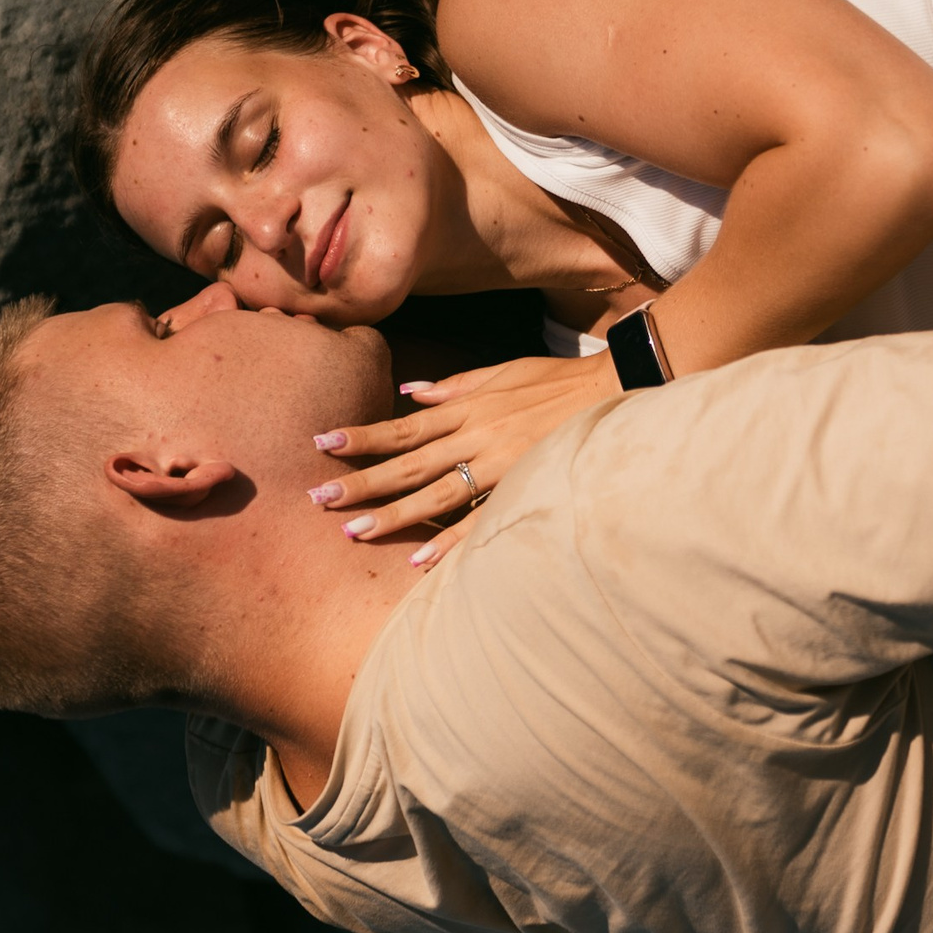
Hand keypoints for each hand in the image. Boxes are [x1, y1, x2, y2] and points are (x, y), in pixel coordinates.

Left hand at [306, 352, 622, 563]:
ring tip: (353, 531)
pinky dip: (449, 541)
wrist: (616, 389)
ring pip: (434, 494)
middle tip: (316, 498)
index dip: (362, 436)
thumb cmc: (560, 382)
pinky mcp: (522, 487)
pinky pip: (480, 520)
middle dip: (360, 480)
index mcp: (469, 408)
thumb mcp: (504, 371)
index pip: (403, 425)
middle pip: (407, 463)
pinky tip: (416, 561)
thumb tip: (409, 392)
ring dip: (392, 514)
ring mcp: (499, 465)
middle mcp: (476, 436)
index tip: (323, 443)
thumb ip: (454, 386)